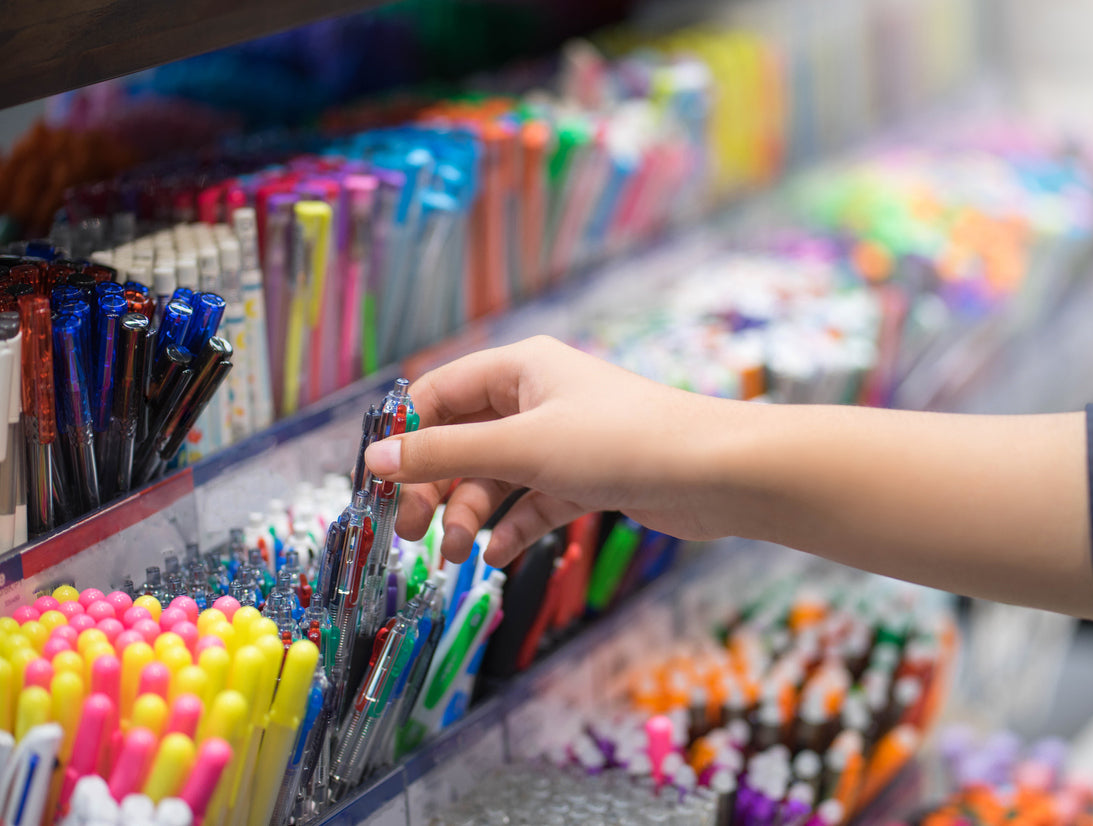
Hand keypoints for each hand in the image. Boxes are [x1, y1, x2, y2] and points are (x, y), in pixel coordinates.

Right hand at [363, 336, 735, 567]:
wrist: (716, 473)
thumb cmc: (622, 442)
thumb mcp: (522, 448)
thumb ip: (445, 455)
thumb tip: (372, 460)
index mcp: (520, 369)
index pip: (440, 394)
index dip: (405, 436)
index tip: (377, 483)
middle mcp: (539, 398)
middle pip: (464, 440)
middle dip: (435, 486)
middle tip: (411, 531)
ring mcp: (564, 440)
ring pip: (497, 476)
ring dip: (472, 515)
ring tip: (458, 554)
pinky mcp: (588, 478)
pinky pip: (533, 502)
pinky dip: (513, 527)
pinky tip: (498, 555)